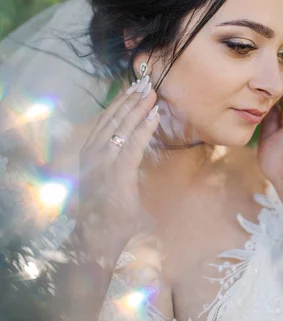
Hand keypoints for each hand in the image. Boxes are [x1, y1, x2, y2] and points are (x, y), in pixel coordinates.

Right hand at [76, 76, 158, 251]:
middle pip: (114, 118)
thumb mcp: (106, 180)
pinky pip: (134, 144)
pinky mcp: (117, 172)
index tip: (132, 87)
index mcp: (89, 152)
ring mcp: (104, 161)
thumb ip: (115, 162)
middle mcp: (93, 152)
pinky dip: (145, 128)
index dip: (120, 102)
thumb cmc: (103, 211)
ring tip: (151, 92)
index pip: (106, 120)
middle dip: (131, 98)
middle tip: (145, 82)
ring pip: (123, 127)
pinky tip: (154, 115)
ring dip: (139, 107)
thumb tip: (128, 147)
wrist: (95, 238)